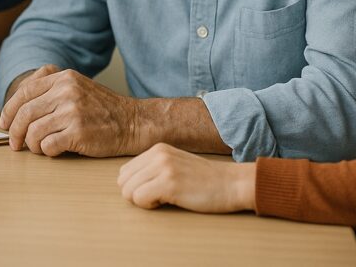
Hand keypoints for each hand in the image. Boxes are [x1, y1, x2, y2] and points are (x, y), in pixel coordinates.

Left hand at [0, 68, 143, 156]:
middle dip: (14, 131)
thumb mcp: (77, 85)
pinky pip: (48, 145)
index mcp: (63, 78)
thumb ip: (50, 85)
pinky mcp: (79, 133)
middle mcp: (66, 92)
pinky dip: (46, 151)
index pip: (24, 92)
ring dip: (31, 144)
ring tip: (38, 148)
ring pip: (33, 131)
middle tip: (14, 143)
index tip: (5, 122)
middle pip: (25, 113)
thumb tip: (17, 101)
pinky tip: (53, 151)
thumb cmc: (102, 109)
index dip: (10, 109)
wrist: (133, 122)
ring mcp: (73, 112)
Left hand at [117, 143, 254, 212]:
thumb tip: (126, 182)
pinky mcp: (169, 183)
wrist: (232, 184)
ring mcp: (163, 168)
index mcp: (157, 149)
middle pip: (123, 181)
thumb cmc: (204, 180)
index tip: (155, 190)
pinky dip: (149, 206)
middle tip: (158, 197)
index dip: (136, 186)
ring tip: (163, 199)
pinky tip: (167, 202)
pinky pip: (139, 199)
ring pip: (128, 191)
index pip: (125, 171)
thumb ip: (153, 168)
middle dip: (136, 194)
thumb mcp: (175, 164)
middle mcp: (158, 155)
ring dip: (143, 201)